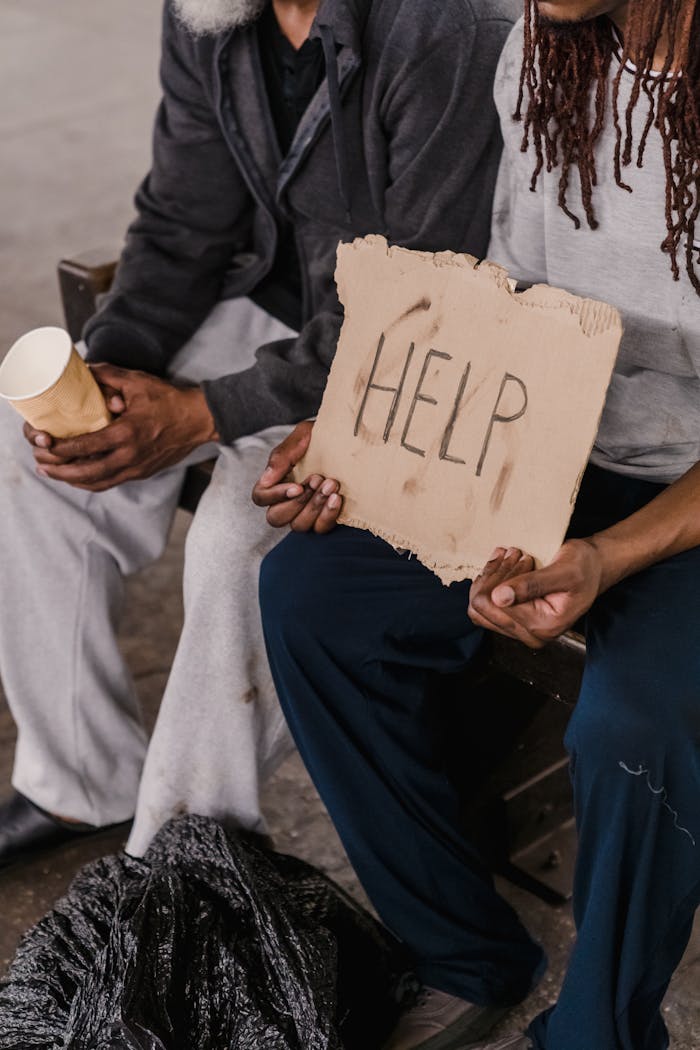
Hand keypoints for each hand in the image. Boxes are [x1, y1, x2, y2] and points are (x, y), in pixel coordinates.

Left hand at [24, 363, 217, 491]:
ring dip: (73, 481)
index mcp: (127, 433)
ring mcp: (137, 468)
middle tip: (42, 465)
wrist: (199, 420)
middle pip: (87, 473)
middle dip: (60, 471)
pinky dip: (91, 483)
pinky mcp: (142, 472)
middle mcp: (130, 456)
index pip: (85, 446)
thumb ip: (108, 375)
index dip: (61, 449)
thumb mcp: (138, 382)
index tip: (45, 444)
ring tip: (55, 474)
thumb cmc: (170, 400)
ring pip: (98, 483)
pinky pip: (111, 483)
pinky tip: (79, 478)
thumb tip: (84, 370)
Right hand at [252, 420, 342, 532]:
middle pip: (276, 517)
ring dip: (314, 507)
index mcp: (276, 481)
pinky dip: (328, 515)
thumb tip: (266, 479)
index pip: (261, 497)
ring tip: (331, 485)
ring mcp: (305, 512)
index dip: (275, 496)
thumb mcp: (303, 436)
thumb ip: (283, 455)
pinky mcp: (324, 518)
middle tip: (318, 480)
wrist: (352, 441)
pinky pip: (320, 528)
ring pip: (299, 525)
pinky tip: (338, 498)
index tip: (297, 487)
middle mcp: (287, 501)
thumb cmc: (324, 436)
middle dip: (298, 502)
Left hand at [468, 539, 603, 648]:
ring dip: (490, 577)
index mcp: (542, 627)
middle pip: (483, 609)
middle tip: (513, 553)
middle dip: (494, 575)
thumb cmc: (584, 567)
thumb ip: (531, 585)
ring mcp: (520, 630)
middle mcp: (530, 635)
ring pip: (480, 607)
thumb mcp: (563, 572)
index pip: (495, 605)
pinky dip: (490, 582)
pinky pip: (486, 606)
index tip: (519, 555)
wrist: (593, 569)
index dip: (501, 576)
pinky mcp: (514, 621)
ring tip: (509, 556)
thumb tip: (499, 598)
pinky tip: (503, 563)